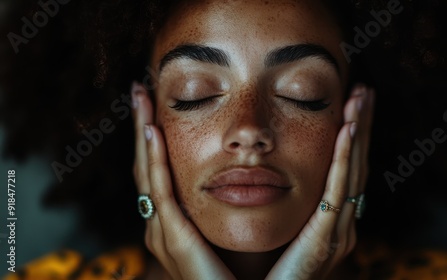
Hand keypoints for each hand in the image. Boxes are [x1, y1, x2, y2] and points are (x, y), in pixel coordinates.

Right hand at [131, 82, 235, 279]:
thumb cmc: (237, 274)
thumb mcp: (225, 227)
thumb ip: (223, 202)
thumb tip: (241, 171)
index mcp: (171, 220)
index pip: (158, 168)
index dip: (153, 136)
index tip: (154, 103)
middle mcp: (159, 223)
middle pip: (146, 164)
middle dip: (141, 125)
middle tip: (139, 90)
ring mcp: (161, 230)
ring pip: (147, 170)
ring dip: (142, 132)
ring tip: (139, 97)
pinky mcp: (172, 237)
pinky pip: (159, 191)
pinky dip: (154, 159)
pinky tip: (152, 131)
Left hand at [265, 86, 373, 278]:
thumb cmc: (260, 271)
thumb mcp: (275, 227)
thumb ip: (280, 200)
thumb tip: (267, 170)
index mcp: (329, 220)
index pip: (343, 168)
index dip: (350, 135)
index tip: (349, 102)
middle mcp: (340, 223)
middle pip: (355, 164)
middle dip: (360, 125)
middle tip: (363, 90)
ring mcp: (338, 231)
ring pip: (352, 172)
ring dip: (357, 132)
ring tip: (360, 97)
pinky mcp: (327, 239)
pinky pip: (338, 192)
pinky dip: (344, 159)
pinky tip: (346, 130)